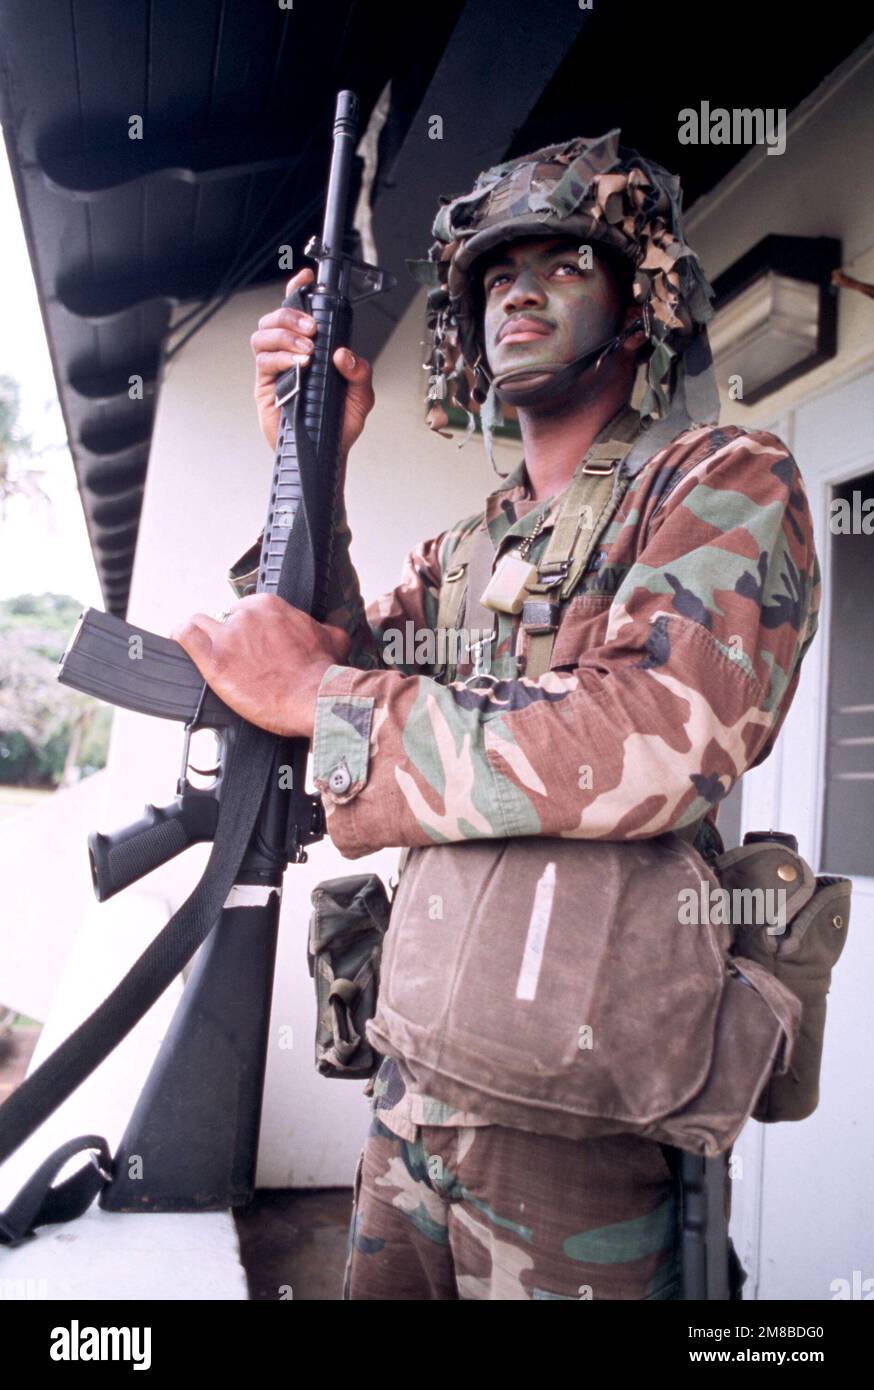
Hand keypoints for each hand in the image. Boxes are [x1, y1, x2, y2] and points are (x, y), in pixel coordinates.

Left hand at [172, 594, 351, 738]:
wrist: (315, 697)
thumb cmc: (322, 672)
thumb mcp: (332, 639)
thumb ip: (322, 628)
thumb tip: (325, 629)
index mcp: (269, 607)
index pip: (244, 609)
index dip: (246, 629)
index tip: (250, 645)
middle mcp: (246, 616)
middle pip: (223, 619)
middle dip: (228, 637)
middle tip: (238, 659)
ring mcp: (227, 637)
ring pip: (200, 624)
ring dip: (204, 638)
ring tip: (209, 654)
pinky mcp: (213, 660)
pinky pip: (184, 637)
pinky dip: (181, 639)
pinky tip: (182, 646)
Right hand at [251, 267, 375, 458]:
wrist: (328, 455)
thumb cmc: (340, 425)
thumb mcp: (361, 396)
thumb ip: (360, 372)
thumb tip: (343, 353)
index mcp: (312, 350)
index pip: (300, 313)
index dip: (298, 291)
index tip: (306, 278)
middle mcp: (290, 355)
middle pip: (275, 318)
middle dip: (292, 315)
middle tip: (313, 329)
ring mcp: (275, 370)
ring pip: (263, 335)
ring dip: (285, 336)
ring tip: (307, 352)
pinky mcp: (265, 387)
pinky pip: (263, 361)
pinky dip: (280, 358)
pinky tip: (297, 366)